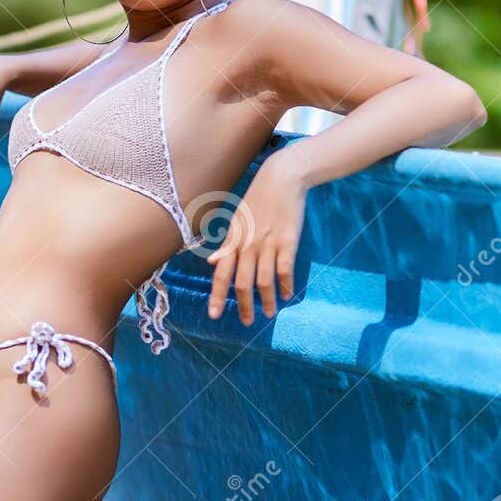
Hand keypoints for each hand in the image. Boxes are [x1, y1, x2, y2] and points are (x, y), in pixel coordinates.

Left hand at [205, 151, 306, 325]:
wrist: (281, 179)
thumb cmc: (258, 200)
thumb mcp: (237, 221)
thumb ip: (226, 244)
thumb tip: (212, 261)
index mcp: (233, 241)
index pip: (221, 274)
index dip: (216, 296)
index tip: (214, 315)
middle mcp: (248, 245)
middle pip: (242, 283)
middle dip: (244, 306)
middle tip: (247, 321)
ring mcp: (268, 244)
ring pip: (264, 281)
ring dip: (267, 300)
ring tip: (269, 314)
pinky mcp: (288, 242)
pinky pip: (285, 270)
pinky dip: (286, 286)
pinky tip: (287, 296)